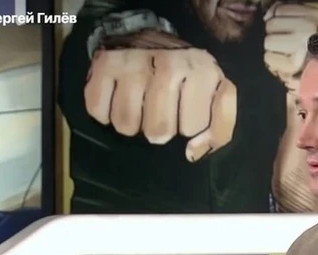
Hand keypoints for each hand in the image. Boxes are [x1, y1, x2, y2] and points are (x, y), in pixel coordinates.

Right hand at [84, 47, 236, 161]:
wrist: (146, 39)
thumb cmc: (183, 77)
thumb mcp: (213, 96)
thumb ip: (218, 128)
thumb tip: (193, 152)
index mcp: (202, 71)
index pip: (193, 128)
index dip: (187, 127)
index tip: (184, 113)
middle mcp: (169, 64)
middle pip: (158, 130)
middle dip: (158, 129)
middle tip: (159, 111)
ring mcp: (134, 63)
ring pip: (126, 124)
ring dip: (131, 123)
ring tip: (138, 107)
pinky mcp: (105, 65)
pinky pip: (99, 111)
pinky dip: (105, 113)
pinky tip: (117, 99)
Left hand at [263, 2, 317, 90]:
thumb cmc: (308, 47)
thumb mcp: (300, 24)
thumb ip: (282, 14)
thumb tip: (267, 15)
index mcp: (313, 15)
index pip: (279, 10)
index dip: (277, 20)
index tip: (286, 29)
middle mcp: (309, 29)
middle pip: (271, 25)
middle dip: (274, 34)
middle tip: (286, 44)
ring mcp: (301, 47)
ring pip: (268, 41)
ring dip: (273, 49)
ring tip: (285, 53)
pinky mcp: (294, 65)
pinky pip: (268, 57)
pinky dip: (273, 61)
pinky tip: (283, 62)